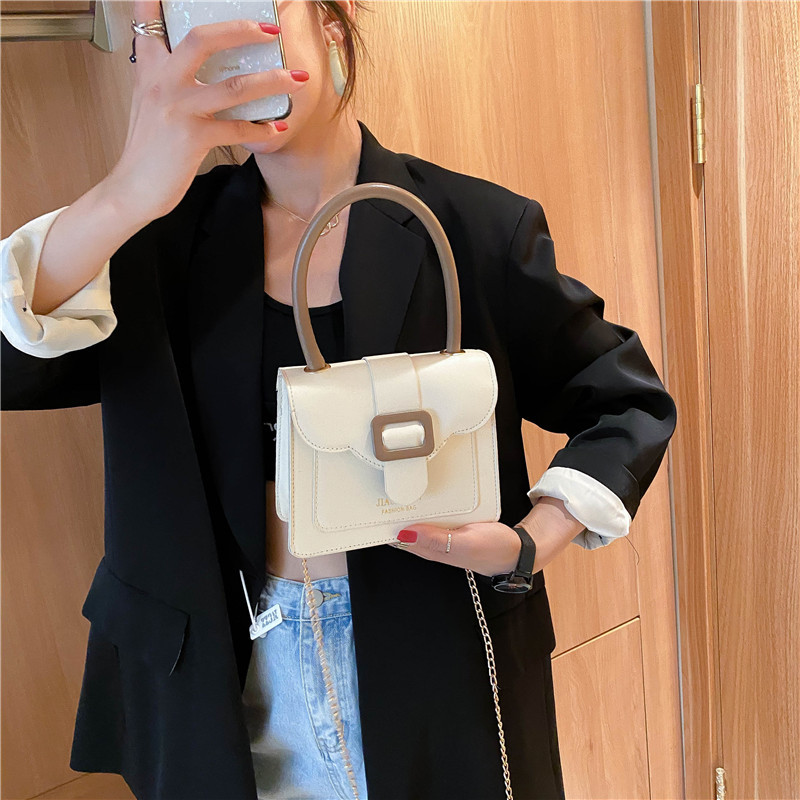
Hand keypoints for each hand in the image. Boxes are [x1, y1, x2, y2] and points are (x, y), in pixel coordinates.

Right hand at [108, 1, 309, 222]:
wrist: (132, 189)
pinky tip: (277, 128)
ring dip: (272, 81)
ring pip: (233, 86)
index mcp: (149, 69)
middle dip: (241, 29)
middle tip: (271, 30)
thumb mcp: (149, 104)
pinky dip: (261, 130)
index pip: (149, 19)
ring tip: (296, 80)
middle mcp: (162, 82)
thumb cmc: (147, 149)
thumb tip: (195, 69)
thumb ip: (165, 78)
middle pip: (203, 39)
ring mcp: (179, 108)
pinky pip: (237, 128)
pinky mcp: (193, 138)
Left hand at [387, 497, 587, 576]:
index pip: (397, 537)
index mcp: (431, 549)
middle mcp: (432, 542)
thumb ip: (435, 539)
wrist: (521, 549)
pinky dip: (424, 505)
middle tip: (374, 488)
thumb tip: (403, 533)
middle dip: (388, 512)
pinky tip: (421, 493)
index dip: (381, 525)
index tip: (365, 508)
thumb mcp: (464, 543)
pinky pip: (432, 515)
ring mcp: (442, 534)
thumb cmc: (494, 549)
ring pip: (417, 519)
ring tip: (392, 486)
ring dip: (405, 507)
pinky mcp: (453, 526)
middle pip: (403, 527)